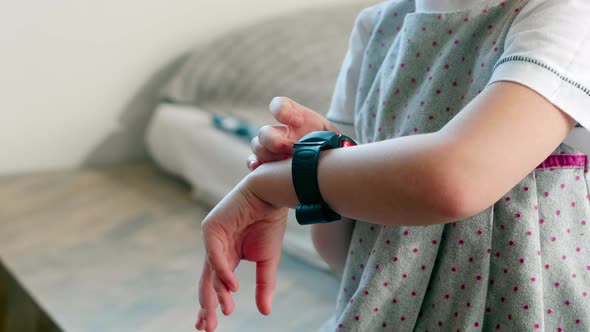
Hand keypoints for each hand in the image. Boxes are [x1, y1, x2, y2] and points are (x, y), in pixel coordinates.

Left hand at [196, 175, 287, 331]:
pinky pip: (215, 255)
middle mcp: (217, 249)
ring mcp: (212, 239)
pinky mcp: (211, 228)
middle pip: (207, 282)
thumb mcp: (268, 262)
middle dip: (207, 305)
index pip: (216, 284)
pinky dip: (223, 272)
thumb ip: (264, 285)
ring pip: (211, 271)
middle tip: (207, 328)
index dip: (213, 304)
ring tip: (225, 310)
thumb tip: (265, 312)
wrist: (272, 197)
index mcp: (228, 256)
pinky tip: (232, 287)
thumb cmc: (270, 224)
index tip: (211, 327)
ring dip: (217, 292)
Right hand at [247, 97, 337, 169]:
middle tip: (290, 148)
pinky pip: (253, 161)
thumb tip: (326, 145)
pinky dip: (254, 164)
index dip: (283, 111)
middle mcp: (280, 132)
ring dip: (267, 154)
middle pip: (265, 131)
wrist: (330, 164)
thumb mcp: (333, 136)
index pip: (280, 106)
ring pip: (257, 146)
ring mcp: (271, 149)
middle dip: (274, 140)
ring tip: (283, 162)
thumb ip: (326, 136)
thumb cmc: (331, 146)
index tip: (299, 121)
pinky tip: (260, 167)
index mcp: (295, 118)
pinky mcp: (267, 164)